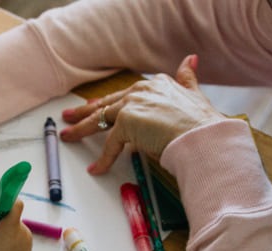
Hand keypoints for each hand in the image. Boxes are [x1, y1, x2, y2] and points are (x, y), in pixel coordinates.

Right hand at [0, 200, 31, 250]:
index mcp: (11, 229)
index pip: (16, 204)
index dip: (6, 201)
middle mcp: (23, 232)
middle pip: (13, 213)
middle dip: (1, 218)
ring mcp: (27, 238)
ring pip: (15, 223)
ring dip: (5, 227)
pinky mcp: (28, 244)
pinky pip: (18, 232)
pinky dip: (10, 235)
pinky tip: (3, 249)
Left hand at [59, 55, 224, 173]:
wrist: (203, 137)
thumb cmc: (202, 124)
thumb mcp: (195, 94)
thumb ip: (188, 78)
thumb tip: (191, 60)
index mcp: (155, 84)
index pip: (124, 94)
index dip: (108, 102)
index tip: (95, 106)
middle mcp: (141, 90)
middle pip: (106, 104)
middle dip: (85, 111)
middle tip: (69, 116)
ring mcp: (132, 105)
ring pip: (100, 119)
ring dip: (81, 129)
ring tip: (68, 136)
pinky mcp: (126, 123)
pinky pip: (110, 144)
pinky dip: (103, 159)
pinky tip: (96, 169)